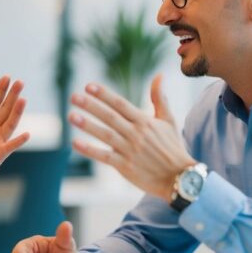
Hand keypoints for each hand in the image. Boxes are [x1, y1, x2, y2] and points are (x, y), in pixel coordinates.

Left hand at [0, 76, 29, 226]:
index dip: (0, 91)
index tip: (7, 77)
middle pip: (5, 109)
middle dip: (12, 96)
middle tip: (20, 81)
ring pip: (10, 123)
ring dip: (17, 112)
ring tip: (23, 99)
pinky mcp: (0, 153)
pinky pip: (10, 146)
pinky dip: (18, 141)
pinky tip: (27, 134)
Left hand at [68, 74, 195, 201]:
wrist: (179, 177)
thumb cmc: (172, 147)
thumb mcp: (168, 120)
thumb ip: (159, 98)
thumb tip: (159, 75)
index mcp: (144, 121)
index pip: (121, 104)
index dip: (104, 94)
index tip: (88, 86)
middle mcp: (136, 134)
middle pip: (110, 117)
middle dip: (91, 106)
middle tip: (73, 97)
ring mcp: (130, 150)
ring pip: (106, 135)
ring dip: (88, 125)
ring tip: (71, 116)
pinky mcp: (125, 166)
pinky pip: (104, 157)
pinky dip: (90, 150)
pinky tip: (75, 143)